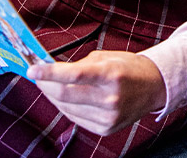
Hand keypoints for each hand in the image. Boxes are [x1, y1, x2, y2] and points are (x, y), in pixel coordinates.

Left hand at [26, 51, 166, 135]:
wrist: (155, 88)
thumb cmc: (128, 68)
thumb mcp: (106, 57)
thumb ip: (79, 65)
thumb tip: (51, 71)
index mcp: (111, 75)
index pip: (74, 75)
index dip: (49, 73)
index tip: (32, 69)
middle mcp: (111, 98)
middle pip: (65, 94)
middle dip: (45, 84)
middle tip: (36, 76)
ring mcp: (109, 117)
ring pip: (67, 108)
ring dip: (52, 96)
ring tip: (47, 84)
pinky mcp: (106, 128)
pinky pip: (76, 118)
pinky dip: (65, 107)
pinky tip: (62, 97)